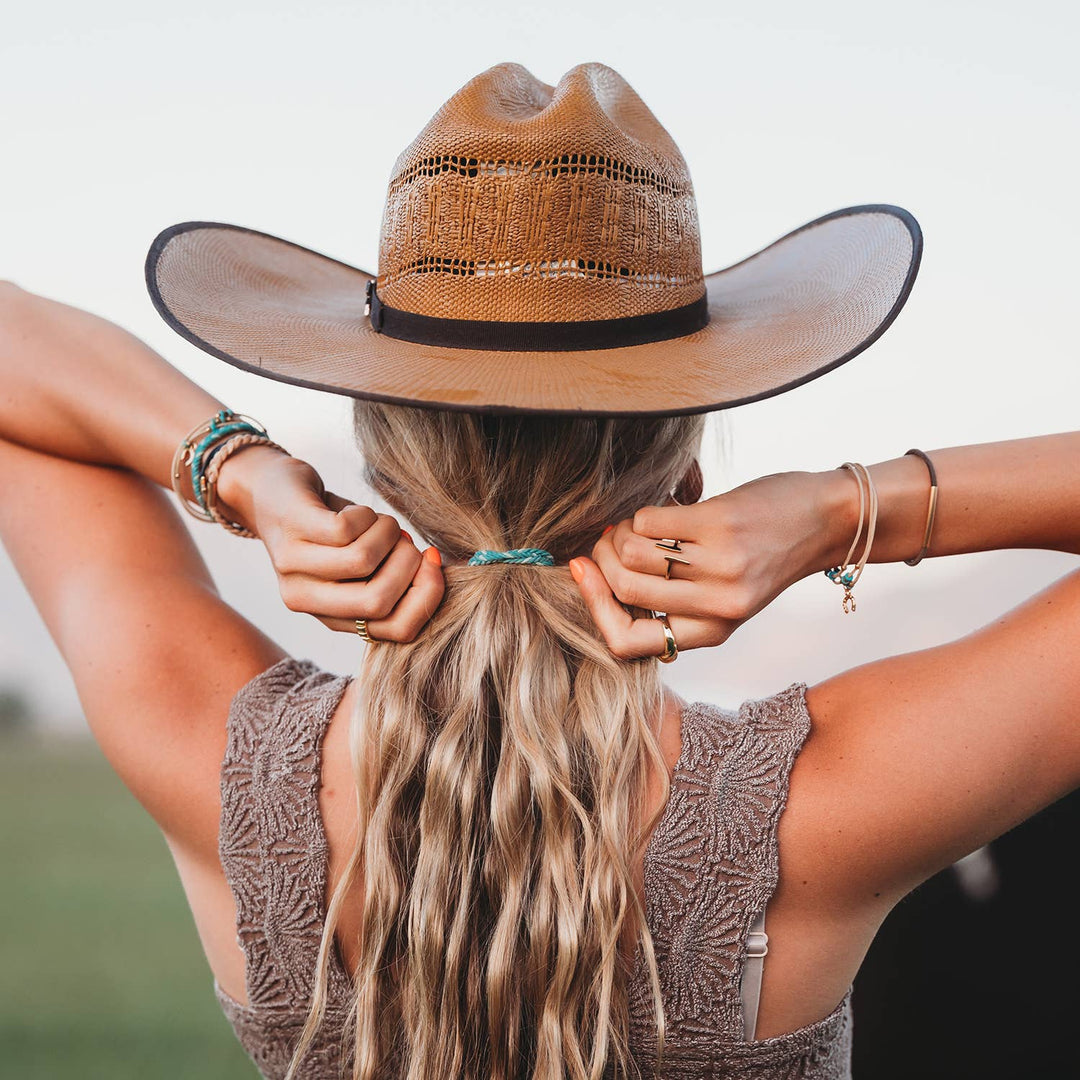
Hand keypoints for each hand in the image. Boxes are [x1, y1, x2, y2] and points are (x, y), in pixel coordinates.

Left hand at [215, 445, 444, 640]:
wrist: (269, 491)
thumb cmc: (328, 527)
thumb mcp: (359, 564)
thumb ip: (391, 578)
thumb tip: (434, 569)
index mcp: (329, 618)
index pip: (396, 631)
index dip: (428, 598)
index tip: (434, 564)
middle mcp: (305, 600)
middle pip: (380, 602)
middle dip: (409, 565)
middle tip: (407, 541)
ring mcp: (294, 566)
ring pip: (364, 561)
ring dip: (388, 534)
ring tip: (381, 523)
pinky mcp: (292, 529)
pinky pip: (347, 529)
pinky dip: (367, 515)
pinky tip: (359, 512)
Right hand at [569, 469, 854, 658]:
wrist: (825, 520)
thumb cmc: (766, 554)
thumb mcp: (725, 598)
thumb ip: (675, 602)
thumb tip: (598, 579)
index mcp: (712, 633)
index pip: (626, 643)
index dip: (593, 607)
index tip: (581, 573)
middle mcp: (716, 608)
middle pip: (623, 590)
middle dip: (601, 559)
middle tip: (608, 540)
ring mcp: (719, 567)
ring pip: (631, 554)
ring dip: (620, 532)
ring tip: (636, 525)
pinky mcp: (721, 527)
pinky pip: (650, 521)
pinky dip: (644, 513)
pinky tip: (664, 509)